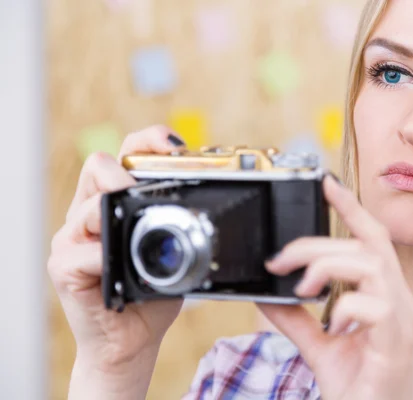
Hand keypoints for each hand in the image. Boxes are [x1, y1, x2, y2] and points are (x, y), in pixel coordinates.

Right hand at [47, 126, 185, 397]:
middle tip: (148, 189)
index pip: (125, 152)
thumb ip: (176, 228)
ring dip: (118, 214)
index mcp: (115, 204)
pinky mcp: (64, 266)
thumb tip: (204, 210)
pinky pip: (85, 250)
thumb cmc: (150, 295)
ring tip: (141, 238)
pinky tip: (125, 271)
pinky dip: (108, 257)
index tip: (174, 145)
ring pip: (91, 205)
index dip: (148, 141)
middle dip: (127, 171)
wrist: (130, 342)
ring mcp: (72, 238)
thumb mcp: (172, 254)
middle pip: (99, 166)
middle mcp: (88, 214)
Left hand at [260, 175, 412, 399]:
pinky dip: (347, 308)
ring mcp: (403, 323)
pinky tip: (334, 327)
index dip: (352, 208)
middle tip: (282, 261)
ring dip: (329, 267)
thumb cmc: (359, 389)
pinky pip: (377, 307)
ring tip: (304, 288)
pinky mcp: (396, 346)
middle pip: (366, 247)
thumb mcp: (320, 347)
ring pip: (373, 266)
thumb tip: (268, 294)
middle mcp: (401, 304)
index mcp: (387, 298)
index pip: (373, 240)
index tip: (326, 184)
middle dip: (317, 244)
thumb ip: (297, 319)